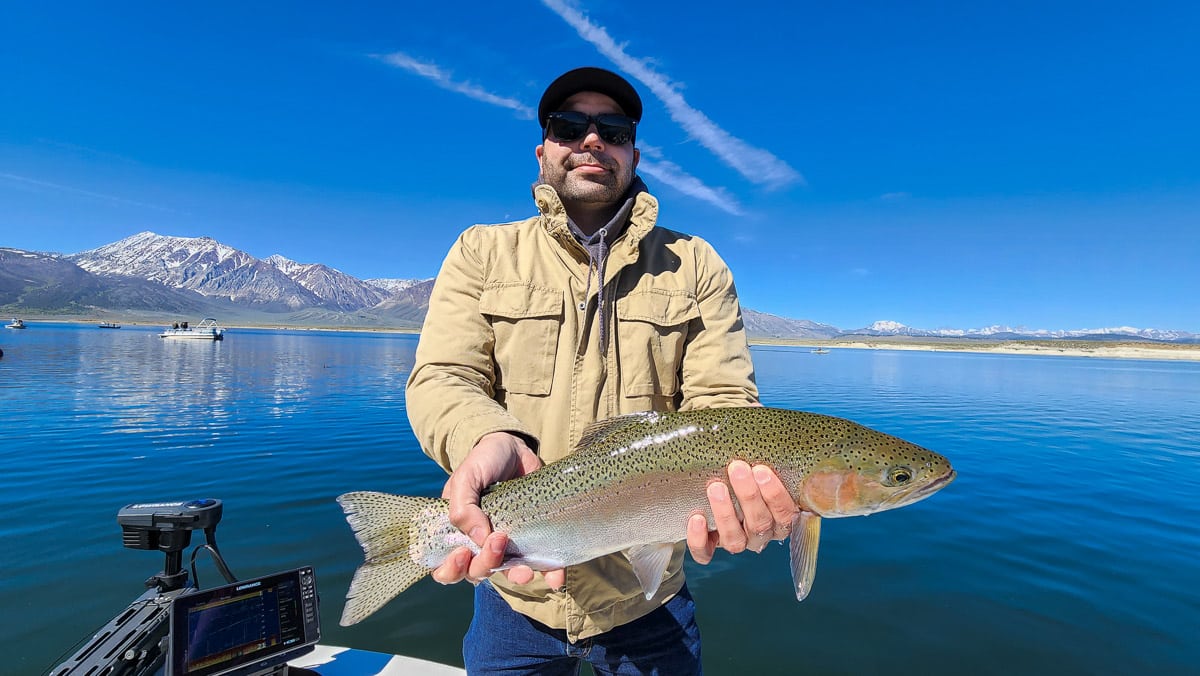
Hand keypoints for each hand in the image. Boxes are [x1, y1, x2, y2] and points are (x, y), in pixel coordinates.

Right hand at [430, 432, 565, 588]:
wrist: (515, 446)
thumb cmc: (484, 461)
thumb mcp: (466, 477)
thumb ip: (463, 506)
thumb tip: (480, 539)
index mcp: (458, 532)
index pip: (447, 567)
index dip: (451, 570)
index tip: (462, 554)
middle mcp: (481, 543)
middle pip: (477, 572)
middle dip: (486, 564)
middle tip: (499, 538)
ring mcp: (508, 544)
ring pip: (508, 573)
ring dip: (516, 576)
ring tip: (526, 571)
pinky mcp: (533, 539)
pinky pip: (541, 564)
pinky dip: (550, 575)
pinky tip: (556, 578)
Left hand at [687, 461, 797, 563]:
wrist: (709, 490)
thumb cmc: (740, 476)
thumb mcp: (756, 469)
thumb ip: (762, 463)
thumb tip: (762, 434)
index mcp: (777, 519)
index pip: (785, 514)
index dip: (775, 495)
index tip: (761, 470)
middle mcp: (758, 535)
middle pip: (760, 525)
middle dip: (749, 496)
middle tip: (737, 469)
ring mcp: (735, 542)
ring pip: (734, 541)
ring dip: (725, 514)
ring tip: (715, 488)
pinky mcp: (709, 549)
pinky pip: (705, 553)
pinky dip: (699, 539)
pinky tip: (697, 518)